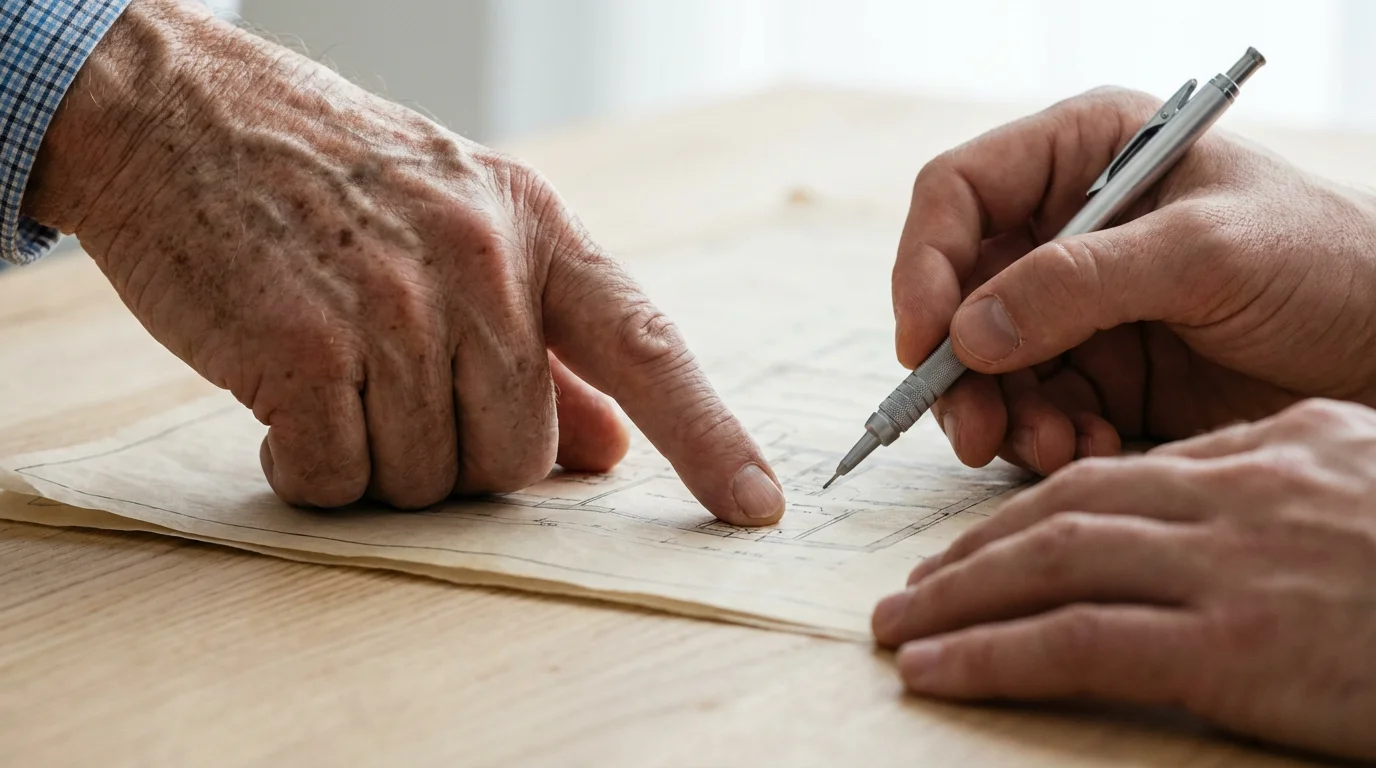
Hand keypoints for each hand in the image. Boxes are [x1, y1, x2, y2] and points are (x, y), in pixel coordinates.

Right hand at [20, 0, 785, 523]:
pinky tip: (283, 405)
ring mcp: (392, 304)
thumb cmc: (333, 183)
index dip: (709, 436)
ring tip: (334, 380)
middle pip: (520, 457)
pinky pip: (337, 479)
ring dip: (378, 462)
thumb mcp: (461, 232)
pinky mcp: (301, 345)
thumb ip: (545, 349)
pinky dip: (308, 469)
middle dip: (461, 459)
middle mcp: (479, 264)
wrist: (177, 111)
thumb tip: (607, 450)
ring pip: (428, 479)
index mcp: (535, 231)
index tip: (757, 507)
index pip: (647, 347)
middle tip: (393, 391)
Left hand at [871, 398, 1375, 760]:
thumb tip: (1212, 499)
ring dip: (960, 599)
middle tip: (911, 588)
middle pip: (1069, 508)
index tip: (984, 546)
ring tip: (899, 629)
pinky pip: (1077, 643)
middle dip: (976, 551)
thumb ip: (1289, 484)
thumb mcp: (1375, 488)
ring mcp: (1234, 568)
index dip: (1037, 508)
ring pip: (1053, 565)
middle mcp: (1241, 494)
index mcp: (1277, 452)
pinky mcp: (1235, 648)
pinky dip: (992, 654)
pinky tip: (937, 671)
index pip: (1125, 471)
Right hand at [893, 87, 1375, 474]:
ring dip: (1001, 412)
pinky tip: (1084, 450)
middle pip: (957, 291)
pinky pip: (1033, 406)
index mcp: (1084, 156)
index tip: (924, 341)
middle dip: (959, 365)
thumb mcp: (1207, 254)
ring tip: (1047, 447)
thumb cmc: (1329, 263)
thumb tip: (967, 333)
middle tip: (972, 426)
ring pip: (986, 361)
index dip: (925, 264)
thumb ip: (1081, 285)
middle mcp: (1065, 228)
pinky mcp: (1099, 370)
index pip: (960, 194)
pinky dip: (1043, 437)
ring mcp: (1078, 304)